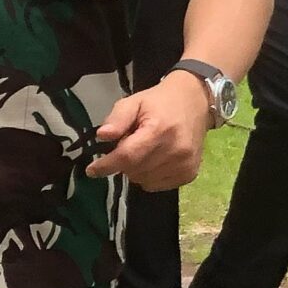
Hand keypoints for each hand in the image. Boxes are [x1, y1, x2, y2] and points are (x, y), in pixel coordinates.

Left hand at [87, 70, 210, 190]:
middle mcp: (175, 151)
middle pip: (134, 170)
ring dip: (135, 170)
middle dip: (122, 162)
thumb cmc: (159, 102)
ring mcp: (185, 164)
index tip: (91, 170)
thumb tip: (102, 136)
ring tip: (142, 150)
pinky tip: (152, 160)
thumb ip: (117, 119)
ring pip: (144, 180)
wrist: (195, 102)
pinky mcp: (190, 174)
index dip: (107, 165)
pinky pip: (157, 185)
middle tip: (127, 145)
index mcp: (159, 130)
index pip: (128, 156)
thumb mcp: (134, 102)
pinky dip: (148, 177)